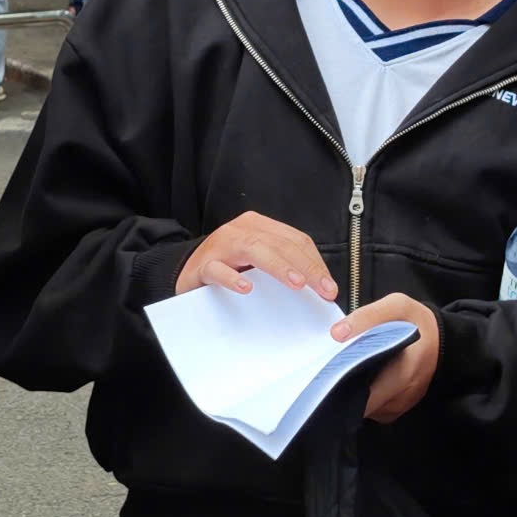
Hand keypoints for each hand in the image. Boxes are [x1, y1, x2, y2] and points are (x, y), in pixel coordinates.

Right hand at [176, 212, 338, 298]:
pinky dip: (233, 278)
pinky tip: (246, 288)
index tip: (330, 287)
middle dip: (306, 267)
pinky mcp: (203, 265)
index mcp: (258, 226)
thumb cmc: (228, 268)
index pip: (295, 239)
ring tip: (297, 284)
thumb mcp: (258, 262)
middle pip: (280, 244)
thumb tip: (318, 286)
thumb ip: (282, 266)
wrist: (186, 272)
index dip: (315, 262)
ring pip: (254, 249)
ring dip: (279, 266)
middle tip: (323, 290)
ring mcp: (221, 245)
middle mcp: (241, 230)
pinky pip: (219, 269)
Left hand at [332, 294, 438, 422]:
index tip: (327, 373)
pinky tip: (360, 379)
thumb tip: (337, 334)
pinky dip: (364, 397)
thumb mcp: (397, 306)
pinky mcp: (398, 409)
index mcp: (403, 372)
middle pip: (362, 405)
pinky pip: (374, 409)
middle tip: (329, 372)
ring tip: (344, 372)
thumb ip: (368, 317)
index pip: (365, 395)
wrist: (443, 340)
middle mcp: (402, 396)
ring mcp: (400, 406)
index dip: (342, 386)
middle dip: (343, 391)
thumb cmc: (418, 322)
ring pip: (367, 408)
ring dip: (353, 394)